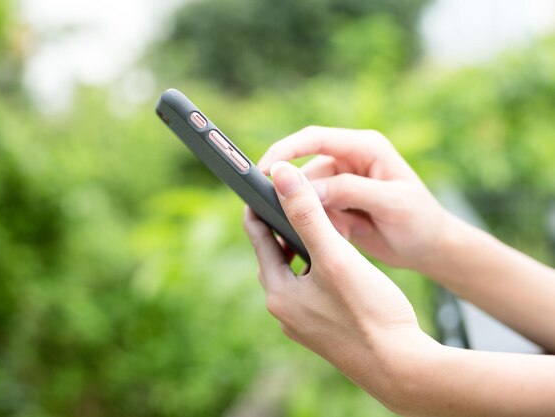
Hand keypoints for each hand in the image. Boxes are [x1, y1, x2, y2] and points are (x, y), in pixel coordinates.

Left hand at [243, 161, 436, 405]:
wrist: (402, 366)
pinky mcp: (322, 329)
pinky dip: (318, 268)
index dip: (262, 204)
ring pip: (295, 271)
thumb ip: (307, 214)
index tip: (269, 181)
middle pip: (275, 254)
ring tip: (321, 224)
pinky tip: (338, 262)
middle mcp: (284, 310)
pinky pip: (311, 289)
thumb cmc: (370, 312)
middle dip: (285, 225)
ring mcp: (302, 322)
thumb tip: (282, 175)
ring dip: (304, 247)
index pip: (257, 235)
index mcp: (279, 291)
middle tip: (299, 198)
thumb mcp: (336, 256)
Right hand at [257, 126, 453, 271]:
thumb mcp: (391, 204)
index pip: (315, 139)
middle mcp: (349, 160)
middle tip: (298, 219)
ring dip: (314, 215)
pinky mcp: (337, 203)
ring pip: (307, 195)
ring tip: (344, 232)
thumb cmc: (420, 221)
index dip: (286, 151)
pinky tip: (344, 236)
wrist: (431, 248)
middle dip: (299, 195)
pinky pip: (314, 211)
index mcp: (365, 147)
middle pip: (305, 169)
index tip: (263, 170)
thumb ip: (350, 191)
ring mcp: (342, 182)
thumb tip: (307, 189)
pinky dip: (320, 225)